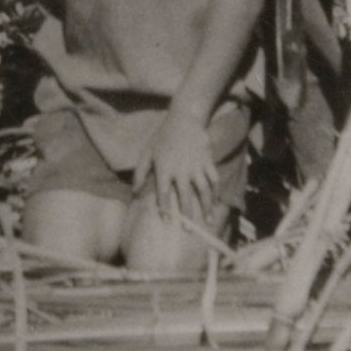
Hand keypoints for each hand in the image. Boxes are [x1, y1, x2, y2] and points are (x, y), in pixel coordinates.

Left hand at [137, 103, 217, 223]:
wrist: (184, 119)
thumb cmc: (162, 137)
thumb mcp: (147, 153)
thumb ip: (140, 173)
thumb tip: (134, 193)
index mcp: (164, 169)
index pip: (163, 193)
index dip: (164, 209)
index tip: (167, 223)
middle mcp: (181, 170)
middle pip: (185, 197)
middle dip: (188, 216)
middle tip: (190, 231)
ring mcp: (196, 166)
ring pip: (204, 191)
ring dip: (207, 208)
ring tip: (209, 222)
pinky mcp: (208, 162)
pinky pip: (214, 180)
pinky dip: (216, 192)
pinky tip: (216, 202)